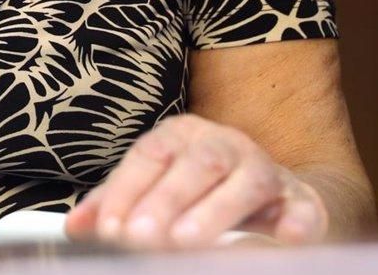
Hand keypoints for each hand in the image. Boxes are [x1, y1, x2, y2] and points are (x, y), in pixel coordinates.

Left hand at [64, 114, 327, 250]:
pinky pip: (302, 208)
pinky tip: (286, 237)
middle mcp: (225, 145)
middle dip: (166, 200)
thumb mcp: (153, 190)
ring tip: (186, 240)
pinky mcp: (301, 201)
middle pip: (197, 163)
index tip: (108, 228)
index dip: (127, 190)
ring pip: (246, 181)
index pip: (150, 155)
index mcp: (182, 136)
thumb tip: (74, 226)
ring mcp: (266, 170)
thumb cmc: (199, 191)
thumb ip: (114, 204)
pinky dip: (295, 222)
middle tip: (140, 236)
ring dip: (216, 210)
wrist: (274, 197)